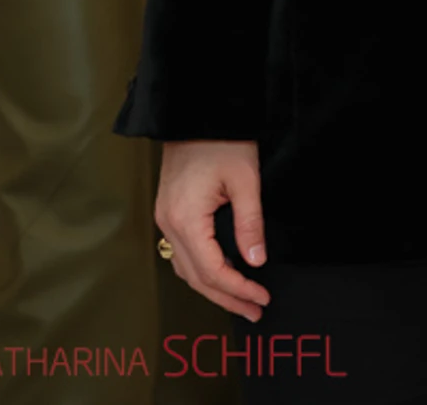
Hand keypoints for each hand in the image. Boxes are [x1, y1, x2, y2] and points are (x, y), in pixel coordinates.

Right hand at [155, 140, 269, 321]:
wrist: (195, 115)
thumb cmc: (223, 142)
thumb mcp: (246, 180)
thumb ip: (250, 223)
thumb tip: (256, 261)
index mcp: (185, 219)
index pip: (211, 270)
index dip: (237, 288)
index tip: (261, 298)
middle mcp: (168, 225)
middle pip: (196, 277)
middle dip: (226, 298)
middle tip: (255, 311)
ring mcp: (165, 220)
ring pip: (186, 268)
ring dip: (213, 288)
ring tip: (242, 301)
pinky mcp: (169, 213)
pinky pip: (183, 253)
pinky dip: (202, 271)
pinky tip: (222, 276)